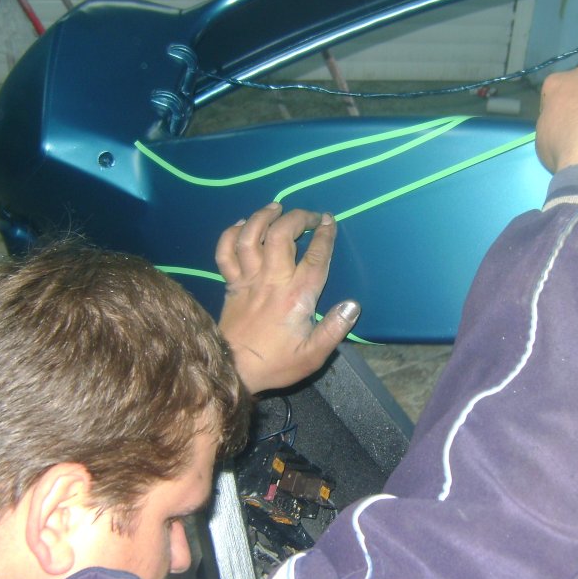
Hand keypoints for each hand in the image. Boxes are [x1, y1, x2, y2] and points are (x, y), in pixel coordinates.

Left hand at [216, 203, 359, 393]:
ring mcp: (248, 281)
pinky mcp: (231, 286)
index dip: (324, 235)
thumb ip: (334, 329)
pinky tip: (241, 225)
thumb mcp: (313, 355)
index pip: (315, 257)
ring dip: (263, 217)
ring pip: (251, 237)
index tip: (329, 221)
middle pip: (283, 236)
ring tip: (276, 207)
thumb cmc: (277, 364)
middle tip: (310, 216)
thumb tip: (352, 305)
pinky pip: (225, 253)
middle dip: (298, 218)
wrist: (234, 371)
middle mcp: (272, 281)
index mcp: (297, 296)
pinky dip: (231, 235)